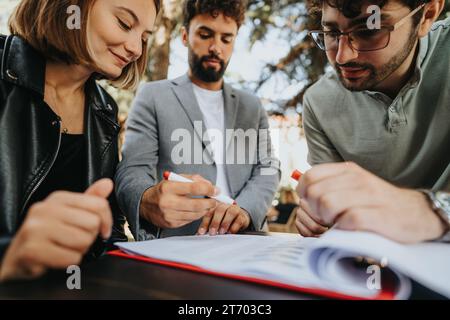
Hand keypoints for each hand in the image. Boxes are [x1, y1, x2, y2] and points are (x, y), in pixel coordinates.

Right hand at [0, 179, 112, 281]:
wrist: (17, 256)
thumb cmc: (47, 234)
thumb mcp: (69, 212)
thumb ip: (90, 200)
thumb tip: (108, 183)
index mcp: (58, 198)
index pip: (98, 204)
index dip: (106, 221)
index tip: (102, 230)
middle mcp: (45, 209)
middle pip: (93, 224)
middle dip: (89, 237)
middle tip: (73, 240)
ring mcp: (36, 229)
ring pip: (84, 242)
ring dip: (79, 250)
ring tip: (64, 247)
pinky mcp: (32, 250)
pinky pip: (71, 258)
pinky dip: (69, 262)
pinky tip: (56, 257)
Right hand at [140, 174, 218, 228]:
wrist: (145, 204)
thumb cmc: (164, 190)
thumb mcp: (175, 179)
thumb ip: (193, 179)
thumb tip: (210, 185)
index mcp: (168, 187)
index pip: (194, 188)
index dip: (208, 189)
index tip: (216, 190)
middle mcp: (168, 202)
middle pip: (196, 204)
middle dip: (210, 202)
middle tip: (215, 200)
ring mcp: (169, 215)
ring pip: (195, 214)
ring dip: (205, 210)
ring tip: (208, 205)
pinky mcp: (171, 224)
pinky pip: (190, 220)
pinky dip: (196, 215)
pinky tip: (197, 211)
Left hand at [197, 203, 250, 235]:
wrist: (239, 218)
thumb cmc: (225, 220)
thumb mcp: (216, 221)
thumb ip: (208, 226)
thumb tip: (199, 235)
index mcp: (216, 206)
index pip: (209, 213)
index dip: (205, 223)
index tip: (201, 232)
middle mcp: (225, 206)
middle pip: (219, 211)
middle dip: (215, 222)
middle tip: (212, 232)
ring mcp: (234, 209)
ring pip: (230, 213)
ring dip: (225, 223)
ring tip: (222, 232)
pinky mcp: (242, 216)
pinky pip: (239, 220)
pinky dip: (234, 226)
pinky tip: (230, 232)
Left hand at [296, 162, 446, 243]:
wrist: (418, 213)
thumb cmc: (379, 203)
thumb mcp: (354, 185)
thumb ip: (330, 184)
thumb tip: (302, 191)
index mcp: (347, 170)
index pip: (309, 176)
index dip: (305, 194)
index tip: (313, 205)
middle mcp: (357, 179)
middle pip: (315, 193)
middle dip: (315, 210)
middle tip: (327, 218)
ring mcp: (369, 196)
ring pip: (327, 204)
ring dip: (328, 219)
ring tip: (340, 223)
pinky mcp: (378, 215)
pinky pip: (347, 220)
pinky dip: (344, 228)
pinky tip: (351, 229)